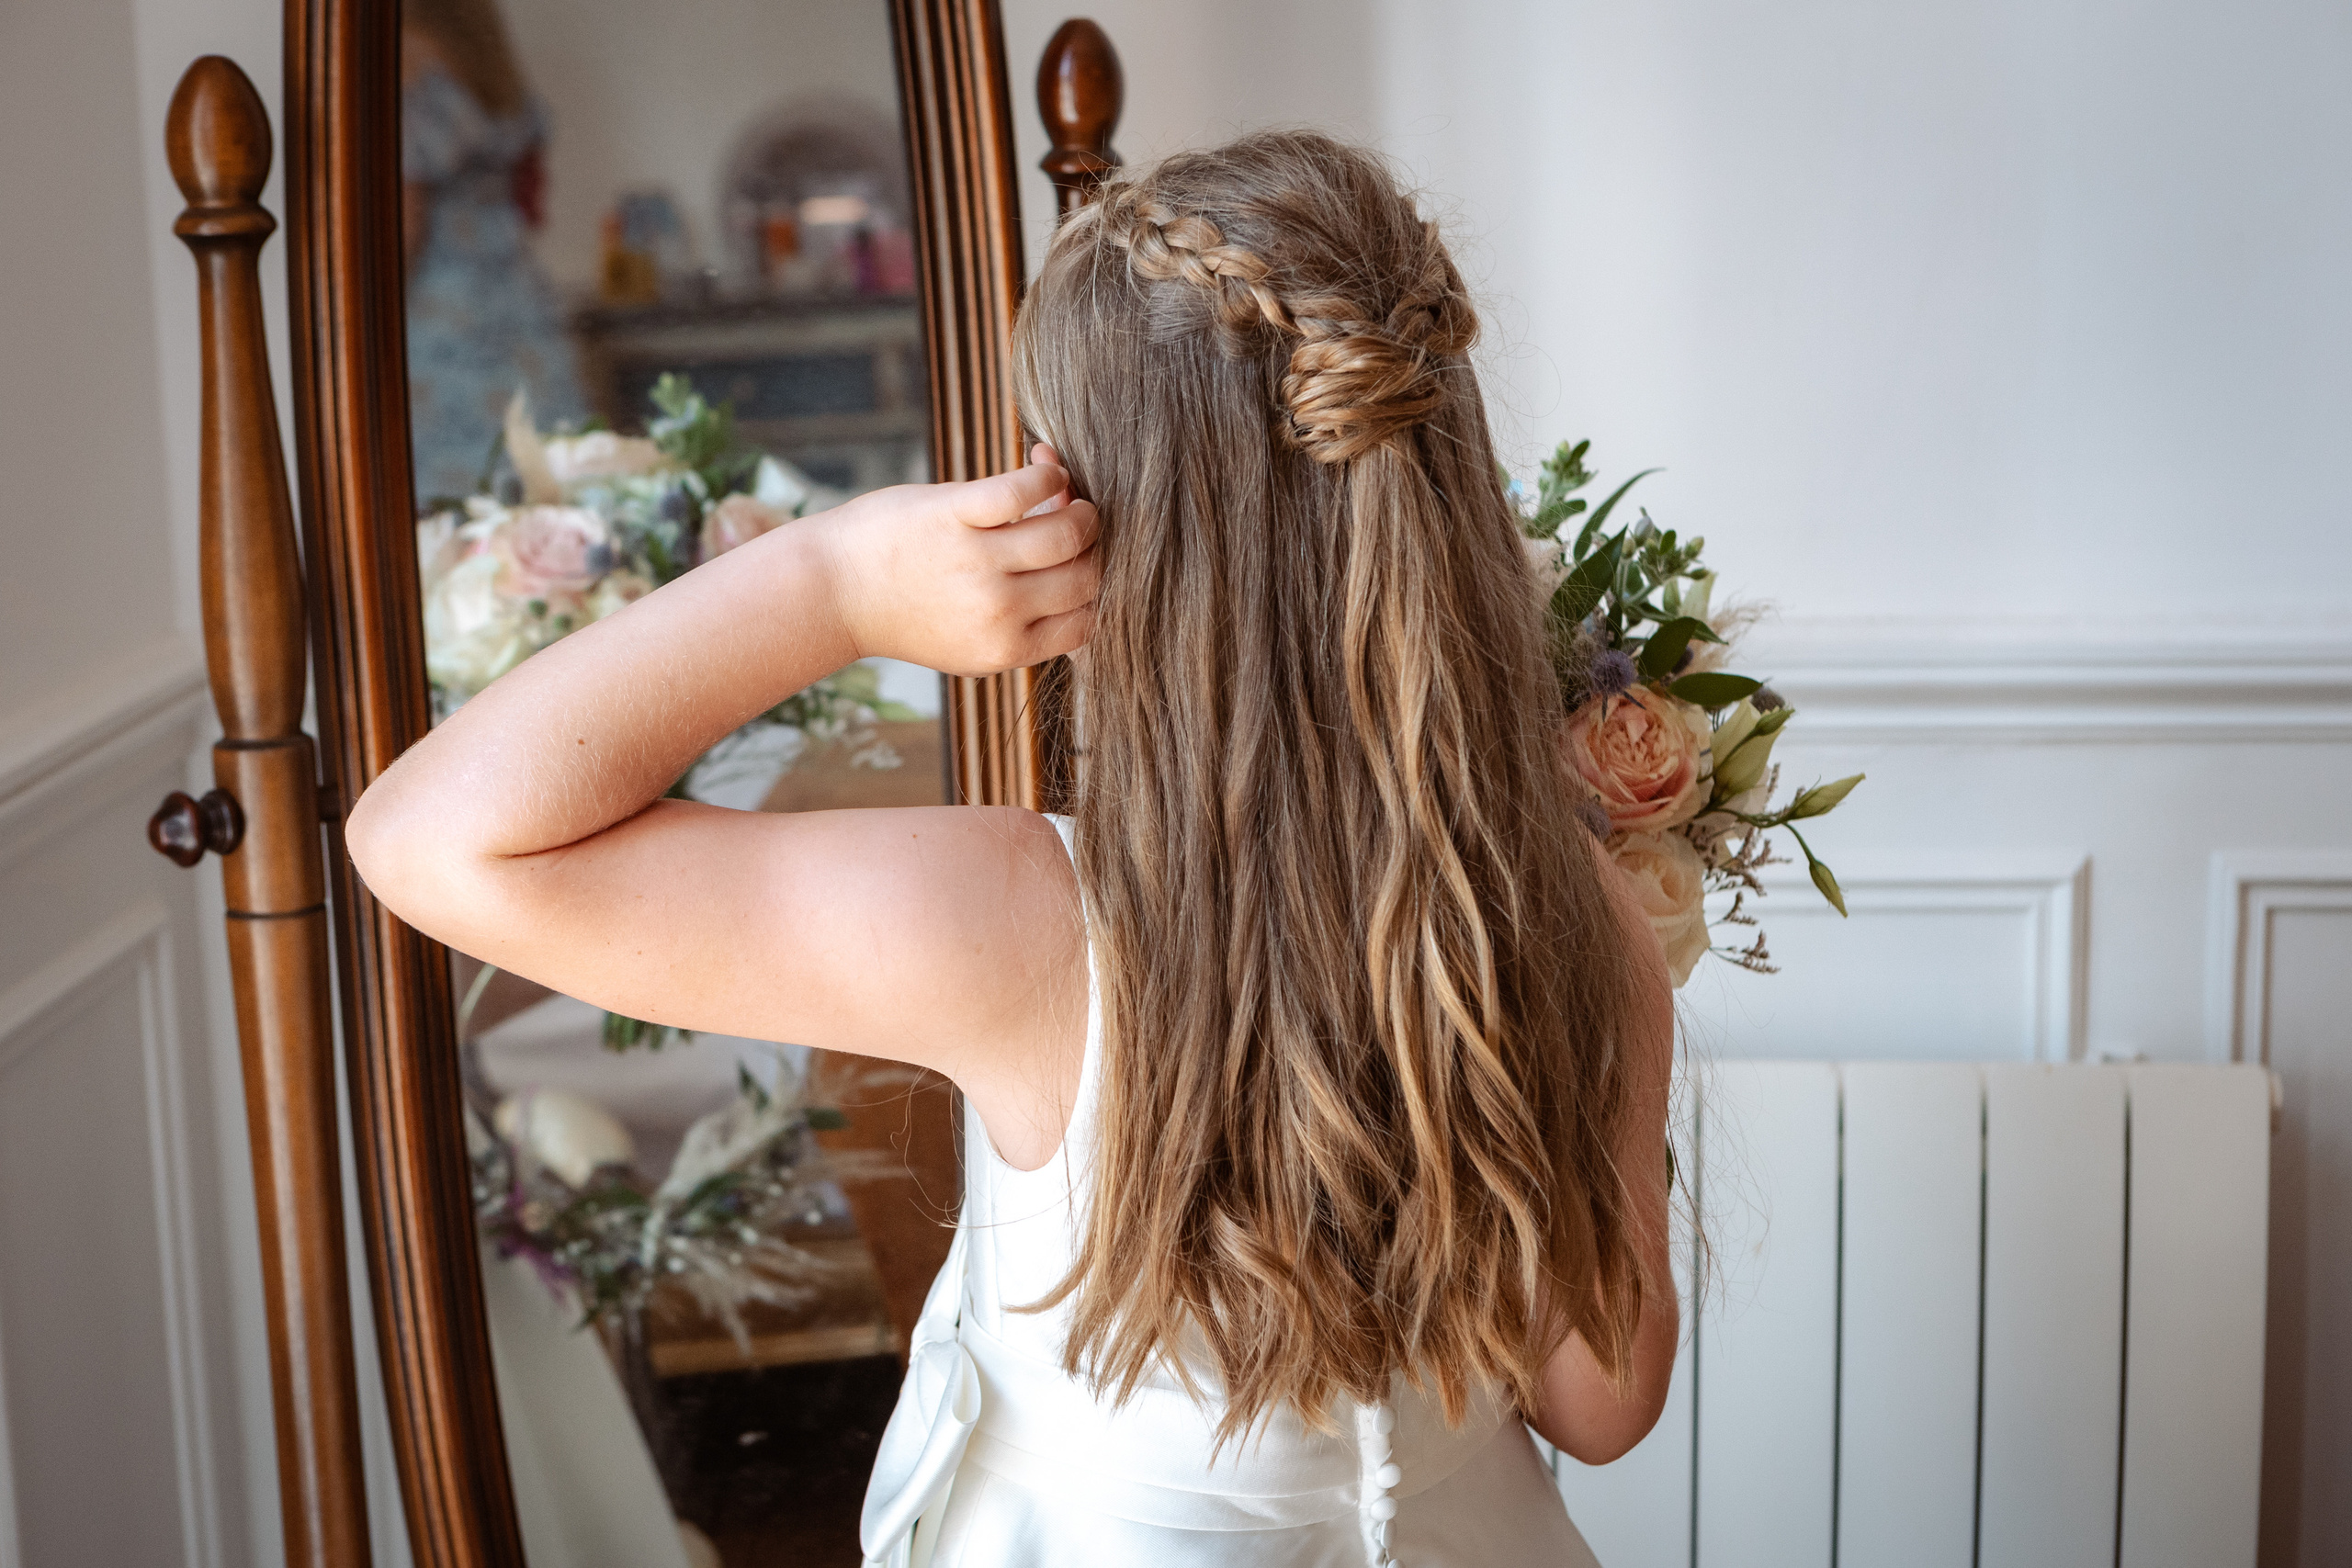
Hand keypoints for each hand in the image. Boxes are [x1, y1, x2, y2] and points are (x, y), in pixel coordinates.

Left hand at [801, 444, 1097, 675]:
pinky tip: (1042, 467)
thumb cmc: (907, 608)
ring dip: (1081, 509)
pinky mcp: (952, 515)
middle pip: (1086, 577)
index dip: (1098, 588)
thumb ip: (1028, 620)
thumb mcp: (971, 639)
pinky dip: (1046, 474)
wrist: (832, 591)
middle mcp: (996, 612)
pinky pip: (1023, 491)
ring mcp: (974, 563)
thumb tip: (1084, 563)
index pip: (1088, 619)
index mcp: (1006, 649)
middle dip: (1096, 549)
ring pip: (1066, 533)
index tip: (1087, 564)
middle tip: (1082, 525)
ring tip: (1069, 497)